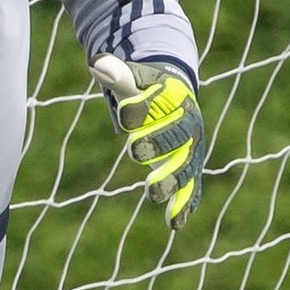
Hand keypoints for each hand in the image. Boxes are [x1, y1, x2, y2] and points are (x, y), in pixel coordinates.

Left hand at [90, 55, 204, 230]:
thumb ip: (117, 74)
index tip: (123, 114)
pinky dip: (184, 205)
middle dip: (157, 143)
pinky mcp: (188, 169)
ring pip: (185, 165)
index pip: (159, 103)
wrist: (176, 102)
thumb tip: (97, 64)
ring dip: (171, 180)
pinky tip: (174, 224)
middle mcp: (190, 124)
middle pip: (177, 135)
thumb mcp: (133, 80)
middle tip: (134, 151)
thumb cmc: (148, 90)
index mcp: (177, 97)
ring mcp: (191, 149)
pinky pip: (190, 188)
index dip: (141, 108)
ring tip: (153, 193)